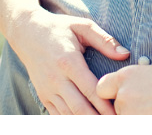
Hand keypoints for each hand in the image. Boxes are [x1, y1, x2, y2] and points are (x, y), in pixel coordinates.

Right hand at [8, 9, 129, 114]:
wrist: (27, 32)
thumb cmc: (59, 28)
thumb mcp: (83, 26)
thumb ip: (105, 40)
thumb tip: (125, 54)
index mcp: (68, 62)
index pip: (90, 90)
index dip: (106, 105)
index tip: (120, 113)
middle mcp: (56, 79)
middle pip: (79, 108)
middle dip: (98, 119)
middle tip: (116, 122)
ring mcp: (47, 90)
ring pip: (68, 115)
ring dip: (86, 122)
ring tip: (104, 124)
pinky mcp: (42, 95)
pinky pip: (57, 115)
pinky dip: (71, 121)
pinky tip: (86, 122)